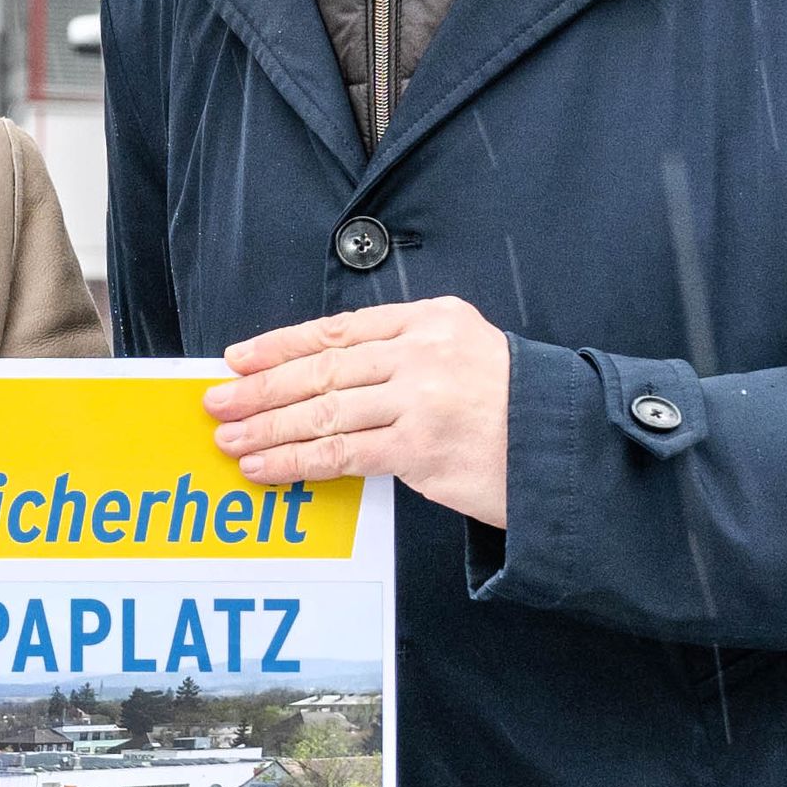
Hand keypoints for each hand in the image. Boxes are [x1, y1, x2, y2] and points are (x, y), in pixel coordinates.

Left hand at [208, 295, 513, 527]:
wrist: (568, 447)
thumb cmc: (512, 405)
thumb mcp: (463, 349)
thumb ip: (401, 352)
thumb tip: (320, 376)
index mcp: (429, 319)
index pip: (336, 330)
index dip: (280, 345)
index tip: (237, 358)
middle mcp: (422, 352)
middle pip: (321, 370)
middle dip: (261, 387)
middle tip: (218, 400)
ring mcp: (422, 400)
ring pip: (324, 412)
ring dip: (268, 428)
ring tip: (231, 439)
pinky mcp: (421, 448)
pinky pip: (342, 454)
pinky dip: (296, 461)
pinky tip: (266, 467)